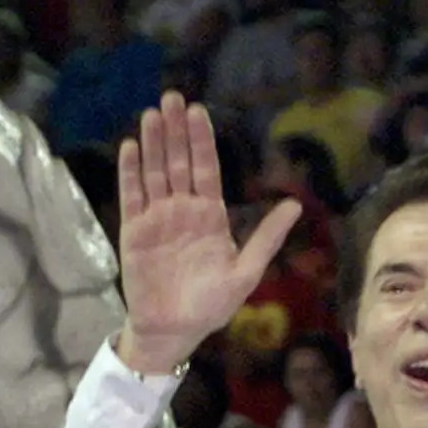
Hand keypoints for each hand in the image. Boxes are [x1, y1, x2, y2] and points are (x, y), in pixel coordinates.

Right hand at [117, 92, 300, 372]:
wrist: (174, 330)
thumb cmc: (212, 305)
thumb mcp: (246, 272)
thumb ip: (267, 237)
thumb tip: (296, 205)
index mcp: (212, 216)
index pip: (207, 169)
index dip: (202, 140)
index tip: (198, 110)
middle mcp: (183, 210)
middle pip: (178, 162)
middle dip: (176, 130)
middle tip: (172, 97)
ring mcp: (157, 218)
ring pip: (154, 172)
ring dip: (154, 143)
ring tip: (152, 113)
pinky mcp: (134, 231)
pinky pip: (132, 195)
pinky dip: (131, 171)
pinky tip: (131, 146)